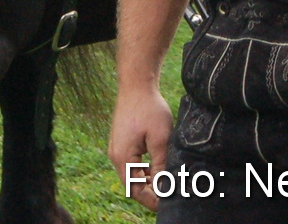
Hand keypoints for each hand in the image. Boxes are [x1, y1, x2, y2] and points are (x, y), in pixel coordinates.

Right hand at [109, 85, 173, 210]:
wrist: (136, 85)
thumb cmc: (149, 109)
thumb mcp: (160, 139)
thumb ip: (161, 166)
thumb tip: (164, 188)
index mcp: (123, 157)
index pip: (135, 190)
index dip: (151, 200)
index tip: (168, 201)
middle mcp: (116, 156)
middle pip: (132, 184)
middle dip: (151, 192)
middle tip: (172, 191)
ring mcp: (117, 149)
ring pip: (132, 175)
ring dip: (148, 181)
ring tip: (168, 180)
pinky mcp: (122, 143)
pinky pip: (132, 164)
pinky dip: (144, 170)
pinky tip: (159, 167)